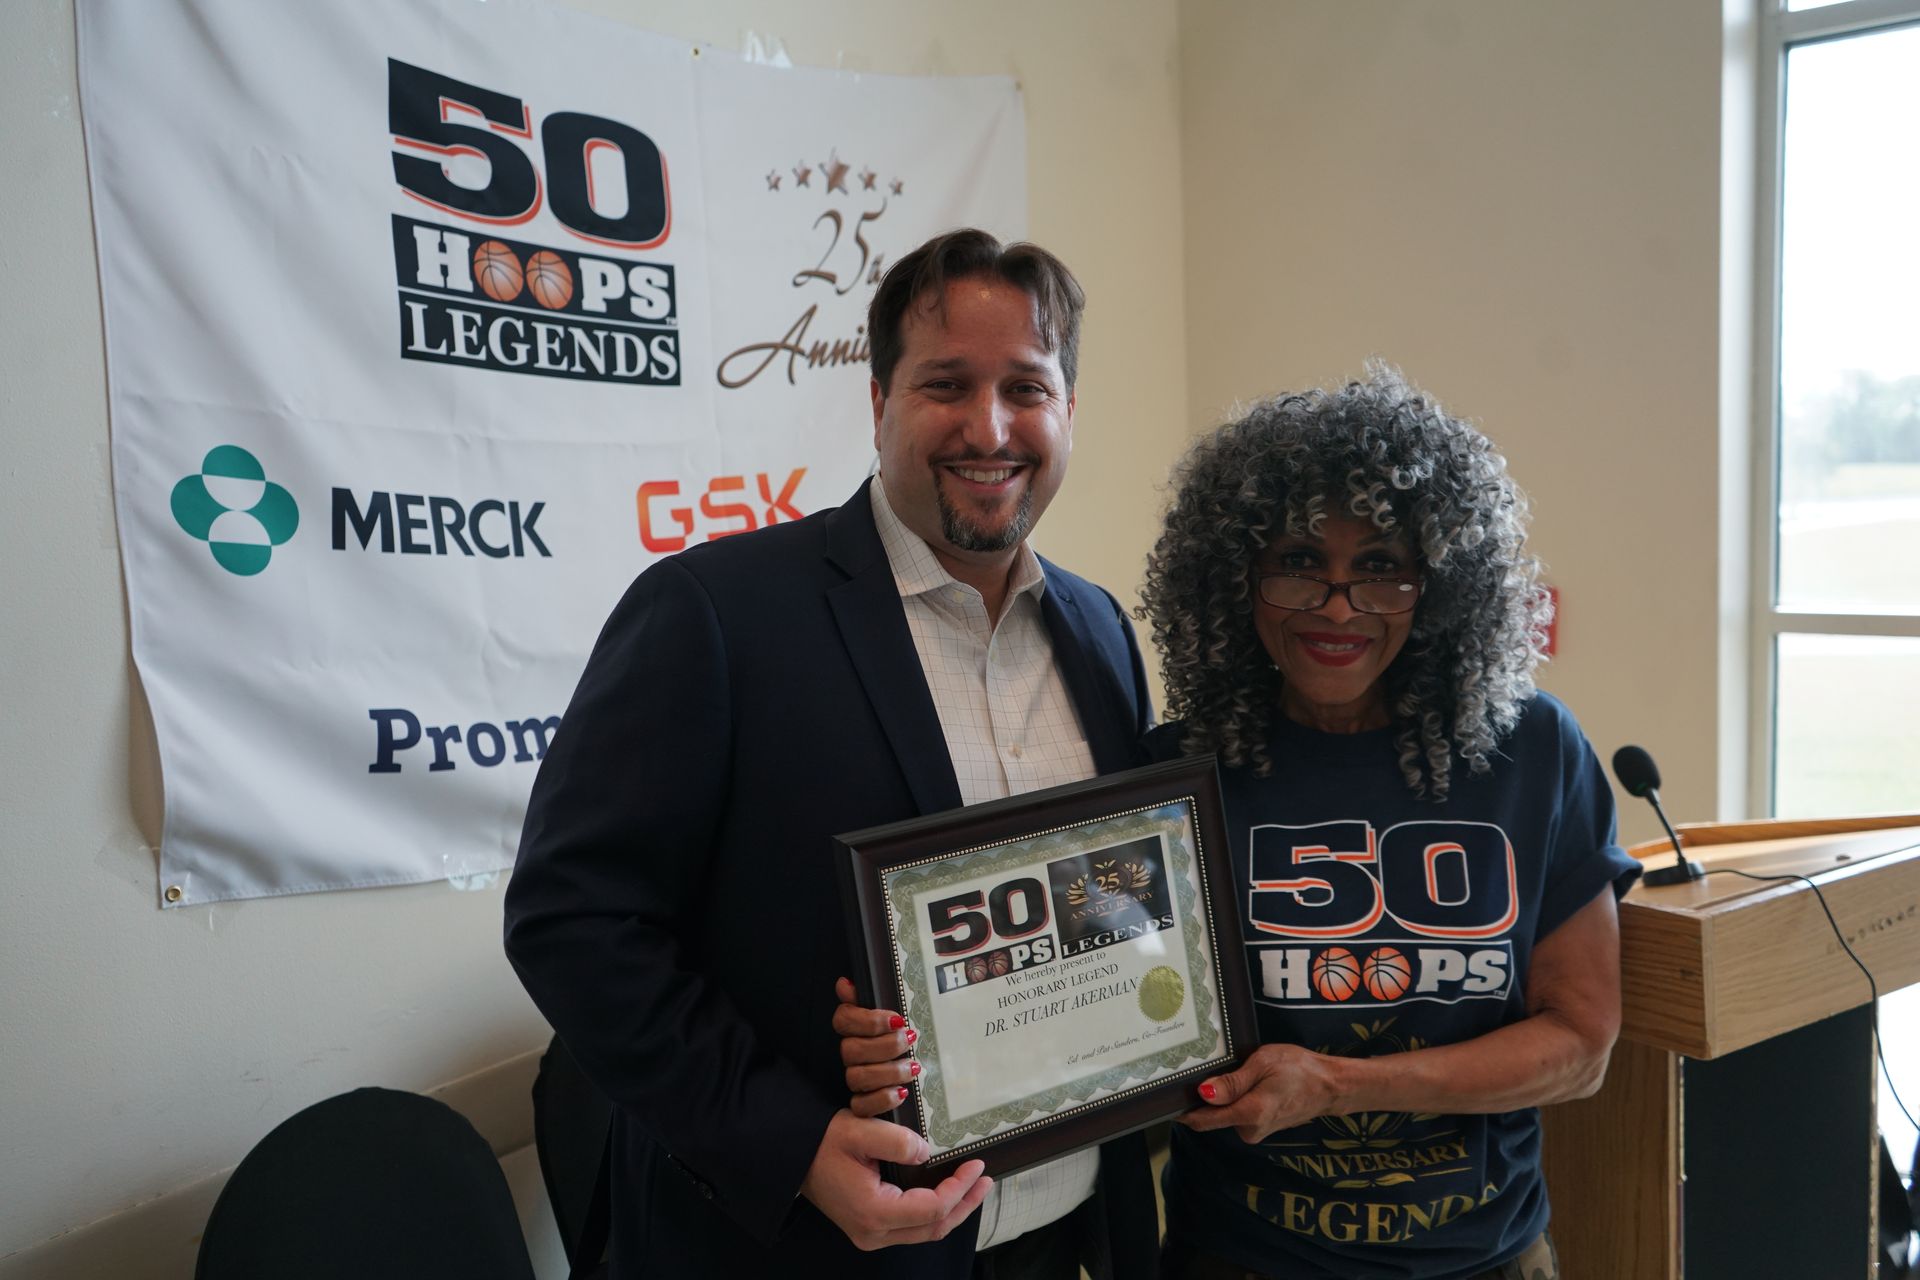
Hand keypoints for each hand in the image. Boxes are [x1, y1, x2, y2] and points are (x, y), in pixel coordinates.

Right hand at [799, 1109, 992, 1249]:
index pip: (931, 1208)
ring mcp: (872, 1235)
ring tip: (974, 1186)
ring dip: (953, 1210)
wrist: (794, 1156)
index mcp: (873, 1212)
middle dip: (964, 1204)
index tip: (976, 1165)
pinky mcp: (871, 1229)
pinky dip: (934, 1211)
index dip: (959, 1189)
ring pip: (925, 1231)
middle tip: (985, 1179)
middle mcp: (874, 1233)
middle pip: (933, 1227)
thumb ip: (898, 1142)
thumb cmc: (823, 1142)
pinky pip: (912, 1227)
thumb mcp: (859, 1131)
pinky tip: (947, 1193)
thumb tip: (927, 1154)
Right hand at [833, 976, 918, 1117]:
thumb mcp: (889, 1020)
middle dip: (885, 1046)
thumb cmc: (899, 1043)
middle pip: (851, 1050)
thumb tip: (845, 984)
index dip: (868, 1020)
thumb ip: (867, 1002)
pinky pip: (861, 1105)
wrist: (911, 1074)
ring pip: (857, 1077)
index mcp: (853, 1029)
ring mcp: (853, 1079)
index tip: (897, 1020)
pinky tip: (902, 1092)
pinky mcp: (862, 1104)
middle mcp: (849, 1055)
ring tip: (913, 1066)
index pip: (843, 1020)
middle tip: (909, 1041)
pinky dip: (883, 1099)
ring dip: (890, 1072)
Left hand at [1180, 1044, 1340, 1143]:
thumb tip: (1204, 1093)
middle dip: (1208, 1096)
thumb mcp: (1263, 1063)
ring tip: (1239, 1072)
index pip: (1204, 1120)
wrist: (1330, 1086)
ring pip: (1226, 1113)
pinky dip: (1237, 1101)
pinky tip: (1249, 1083)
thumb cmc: (1299, 1068)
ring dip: (1225, 1097)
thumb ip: (1232, 1081)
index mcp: (1249, 1113)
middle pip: (1213, 1115)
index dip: (1184, 1111)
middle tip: (1208, 1068)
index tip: (1168, 1098)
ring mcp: (1257, 1131)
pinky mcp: (1262, 1128)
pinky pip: (1239, 1114)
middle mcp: (1250, 1130)